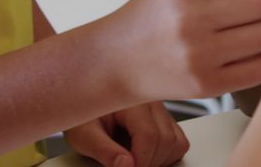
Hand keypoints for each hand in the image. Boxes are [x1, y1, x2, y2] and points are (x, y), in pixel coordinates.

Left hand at [64, 102, 188, 166]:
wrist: (83, 102)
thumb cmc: (83, 116)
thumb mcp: (83, 135)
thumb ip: (104, 150)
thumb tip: (126, 165)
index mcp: (131, 100)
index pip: (149, 135)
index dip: (141, 162)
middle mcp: (151, 101)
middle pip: (165, 140)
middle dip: (148, 163)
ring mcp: (161, 109)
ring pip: (176, 142)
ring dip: (159, 160)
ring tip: (135, 161)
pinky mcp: (165, 118)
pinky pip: (178, 140)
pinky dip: (166, 154)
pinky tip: (146, 156)